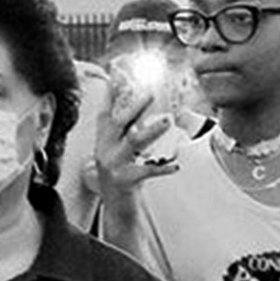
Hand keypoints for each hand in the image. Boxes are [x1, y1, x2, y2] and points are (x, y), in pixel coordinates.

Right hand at [93, 80, 177, 205]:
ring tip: (167, 121)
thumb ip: (127, 130)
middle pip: (119, 122)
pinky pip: (146, 170)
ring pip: (133, 143)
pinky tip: (175, 164)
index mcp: (103, 140)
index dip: (111, 94)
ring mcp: (114, 165)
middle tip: (150, 93)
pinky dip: (162, 167)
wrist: (115, 206)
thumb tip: (142, 109)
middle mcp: (105, 150)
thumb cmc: (121, 175)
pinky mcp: (125, 180)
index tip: (116, 74)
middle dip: (134, 106)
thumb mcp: (117, 150)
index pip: (106, 112)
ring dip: (150, 131)